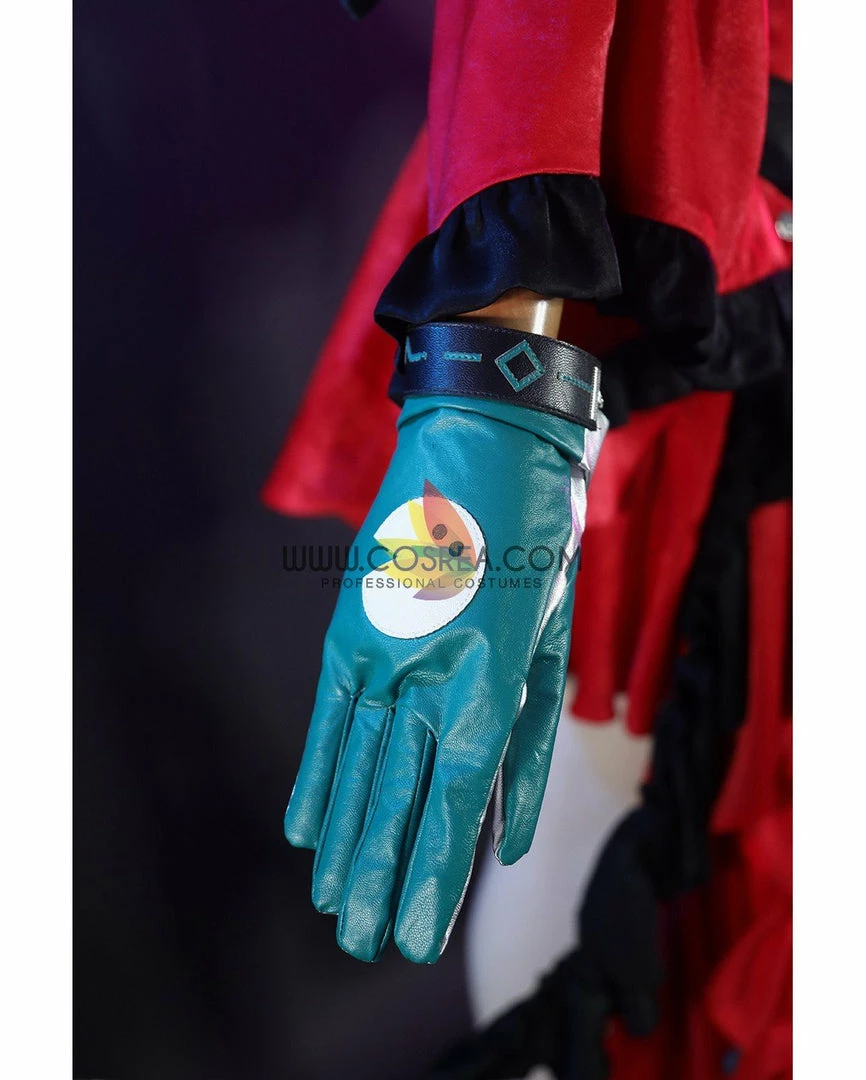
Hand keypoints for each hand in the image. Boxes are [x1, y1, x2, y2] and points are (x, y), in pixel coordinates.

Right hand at [284, 393, 603, 961]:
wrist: (478, 440)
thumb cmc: (535, 541)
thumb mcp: (552, 637)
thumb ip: (530, 740)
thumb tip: (508, 831)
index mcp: (489, 679)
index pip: (454, 802)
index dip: (432, 876)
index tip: (414, 936)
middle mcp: (423, 676)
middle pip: (395, 798)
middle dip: (380, 877)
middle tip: (363, 944)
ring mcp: (376, 652)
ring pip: (353, 767)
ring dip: (342, 840)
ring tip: (331, 902)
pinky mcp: (348, 630)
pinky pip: (327, 719)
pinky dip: (317, 774)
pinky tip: (304, 826)